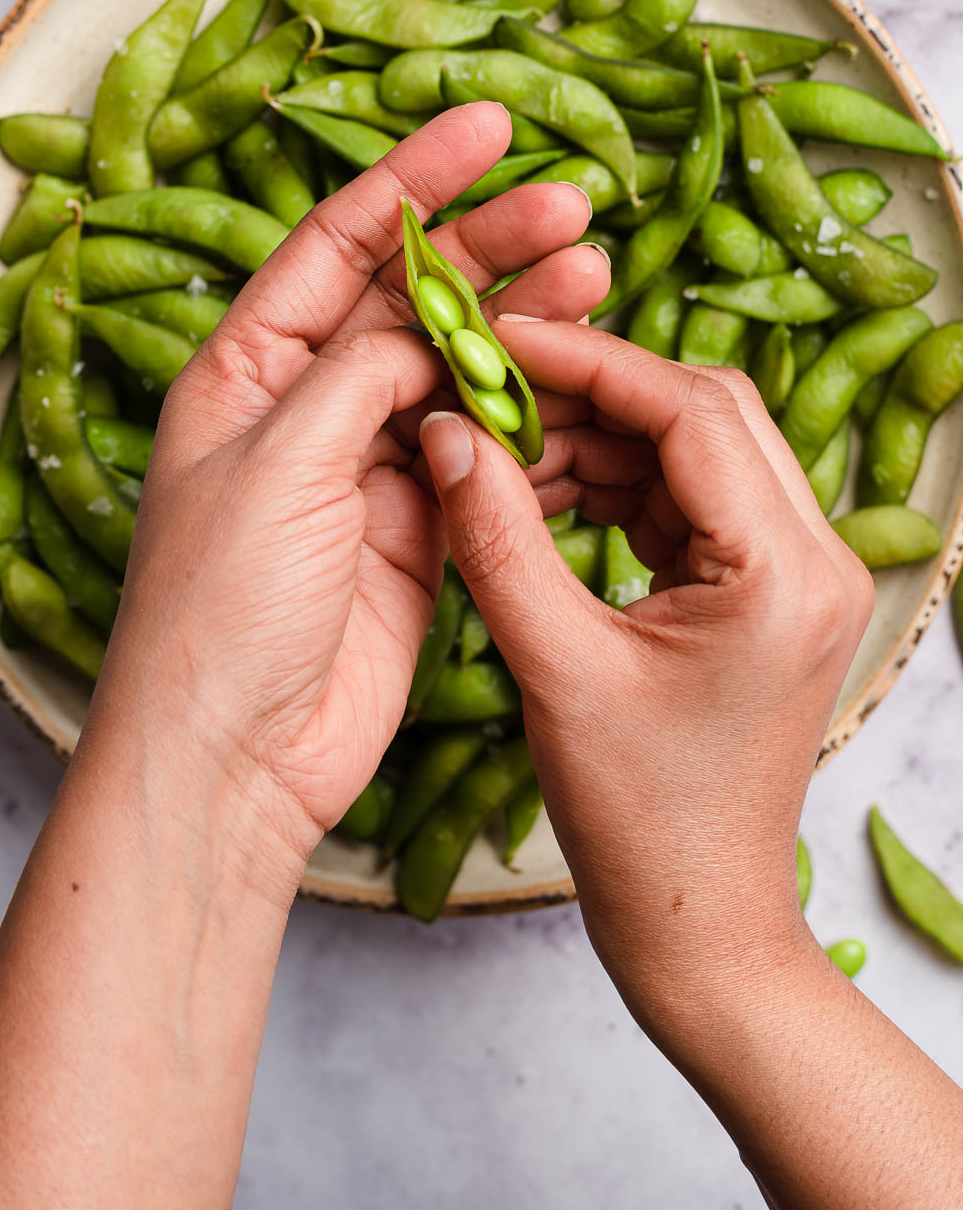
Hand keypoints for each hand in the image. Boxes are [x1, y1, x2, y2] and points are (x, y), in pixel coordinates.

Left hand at [95, 106, 612, 888]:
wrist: (236, 760)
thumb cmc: (221, 608)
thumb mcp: (282, 462)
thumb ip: (363, 373)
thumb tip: (430, 320)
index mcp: (245, 369)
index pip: (338, 245)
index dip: (413, 182)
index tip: (487, 126)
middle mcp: (305, 407)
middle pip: (410, 299)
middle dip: (490, 247)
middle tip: (573, 206)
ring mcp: (366, 467)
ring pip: (458, 370)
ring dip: (524, 323)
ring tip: (597, 275)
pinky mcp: (419, 527)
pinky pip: (484, 447)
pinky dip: (531, 411)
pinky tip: (580, 377)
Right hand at [418, 327, 873, 1030]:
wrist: (696, 918)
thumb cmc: (638, 819)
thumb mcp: (555, 667)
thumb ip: (497, 538)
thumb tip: (443, 430)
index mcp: (783, 572)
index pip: (692, 411)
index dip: (590, 360)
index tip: (502, 337)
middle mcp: (813, 557)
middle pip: (704, 411)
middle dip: (594, 389)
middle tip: (494, 383)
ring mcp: (794, 573)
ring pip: (694, 447)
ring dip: (599, 437)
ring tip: (501, 449)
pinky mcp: (762, 590)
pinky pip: (688, 496)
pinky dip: (614, 482)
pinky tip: (538, 493)